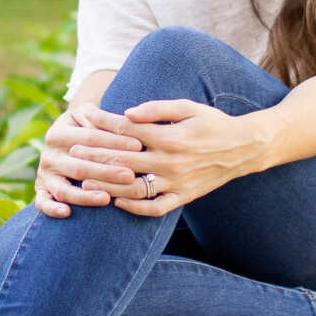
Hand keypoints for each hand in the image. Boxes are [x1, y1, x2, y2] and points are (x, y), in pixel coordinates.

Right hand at [34, 104, 143, 217]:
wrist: (61, 138)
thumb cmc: (83, 125)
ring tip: (107, 198)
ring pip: (64, 189)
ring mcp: (44, 174)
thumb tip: (126, 123)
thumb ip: (104, 118)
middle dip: (106, 172)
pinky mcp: (41, 191)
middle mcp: (49, 155)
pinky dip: (52, 209)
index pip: (90, 138)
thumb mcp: (89, 115)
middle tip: (130, 176)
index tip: (138, 146)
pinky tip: (68, 212)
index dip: (115, 141)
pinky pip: (42, 203)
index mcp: (59, 132)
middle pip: (79, 166)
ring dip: (86, 196)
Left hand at [71, 99, 256, 216]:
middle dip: (95, 153)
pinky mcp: (182, 198)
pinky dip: (134, 208)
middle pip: (124, 159)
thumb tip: (127, 113)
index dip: (102, 124)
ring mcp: (176, 183)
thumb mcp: (188, 106)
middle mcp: (170, 162)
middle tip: (72, 150)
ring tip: (84, 180)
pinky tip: (116, 201)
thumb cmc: (212, 122)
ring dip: (107, 184)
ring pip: (134, 188)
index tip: (83, 118)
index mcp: (170, 136)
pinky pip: (154, 209)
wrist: (243, 148)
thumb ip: (157, 108)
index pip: (127, 130)